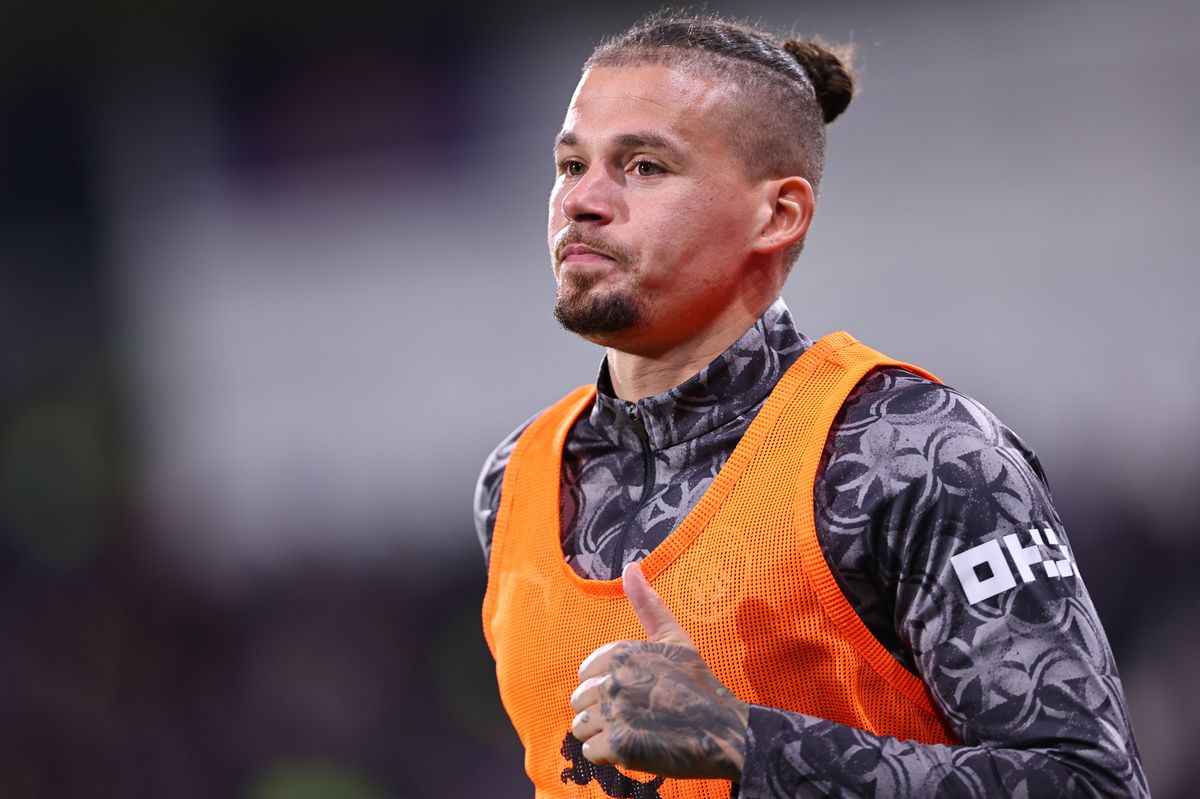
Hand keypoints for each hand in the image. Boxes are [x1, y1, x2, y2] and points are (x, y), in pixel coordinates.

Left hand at [569, 562, 748, 780]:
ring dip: (602, 735)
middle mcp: (613, 679)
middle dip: (602, 712)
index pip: (586, 672)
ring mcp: (615, 713)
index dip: (607, 685)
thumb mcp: (673, 638)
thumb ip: (647, 603)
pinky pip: (591, 752)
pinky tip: (633, 748)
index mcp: (621, 652)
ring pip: (581, 727)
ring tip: (633, 732)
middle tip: (636, 716)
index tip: (634, 692)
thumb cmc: (697, 684)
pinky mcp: (619, 746)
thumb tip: (631, 565)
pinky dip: (609, 756)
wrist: (723, 732)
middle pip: (580, 701)